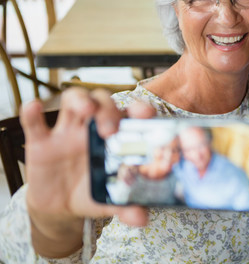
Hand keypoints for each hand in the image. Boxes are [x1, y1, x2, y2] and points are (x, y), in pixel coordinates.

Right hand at [22, 88, 154, 256]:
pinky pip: (34, 123)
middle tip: (111, 129)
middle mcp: (93, 128)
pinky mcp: (41, 143)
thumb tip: (141, 219)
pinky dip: (32, 113)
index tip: (145, 114)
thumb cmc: (93, 192)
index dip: (138, 108)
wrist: (61, 207)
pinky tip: (34, 108)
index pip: (130, 112)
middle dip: (108, 109)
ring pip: (73, 100)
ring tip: (87, 111)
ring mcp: (67, 132)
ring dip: (81, 100)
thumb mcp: (111, 200)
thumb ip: (127, 207)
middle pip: (102, 101)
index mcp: (116, 136)